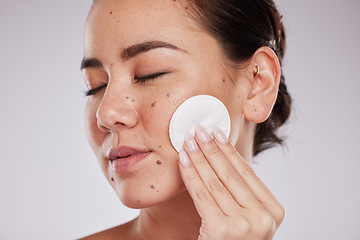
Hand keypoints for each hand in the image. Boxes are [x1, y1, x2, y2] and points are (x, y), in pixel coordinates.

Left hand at [178, 125, 284, 239]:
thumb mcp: (248, 216)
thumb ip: (243, 193)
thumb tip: (223, 155)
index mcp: (273, 211)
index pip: (247, 172)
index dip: (229, 150)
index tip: (217, 132)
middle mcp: (263, 218)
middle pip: (231, 174)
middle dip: (211, 149)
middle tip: (199, 130)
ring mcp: (244, 226)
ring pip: (214, 181)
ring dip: (199, 158)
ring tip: (188, 141)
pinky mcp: (222, 231)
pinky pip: (202, 195)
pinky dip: (191, 175)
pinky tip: (183, 161)